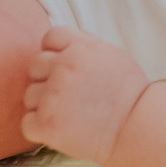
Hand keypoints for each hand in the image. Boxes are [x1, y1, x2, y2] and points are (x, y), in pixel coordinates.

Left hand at [21, 26, 149, 163]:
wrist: (138, 129)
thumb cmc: (130, 95)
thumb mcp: (114, 57)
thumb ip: (86, 47)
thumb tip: (61, 45)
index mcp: (81, 49)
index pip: (51, 37)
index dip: (55, 52)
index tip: (67, 68)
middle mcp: (64, 67)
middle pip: (35, 66)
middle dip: (49, 79)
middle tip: (72, 95)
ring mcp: (53, 95)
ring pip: (30, 95)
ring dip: (45, 105)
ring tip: (72, 114)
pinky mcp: (46, 122)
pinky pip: (27, 122)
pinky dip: (42, 128)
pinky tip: (65, 129)